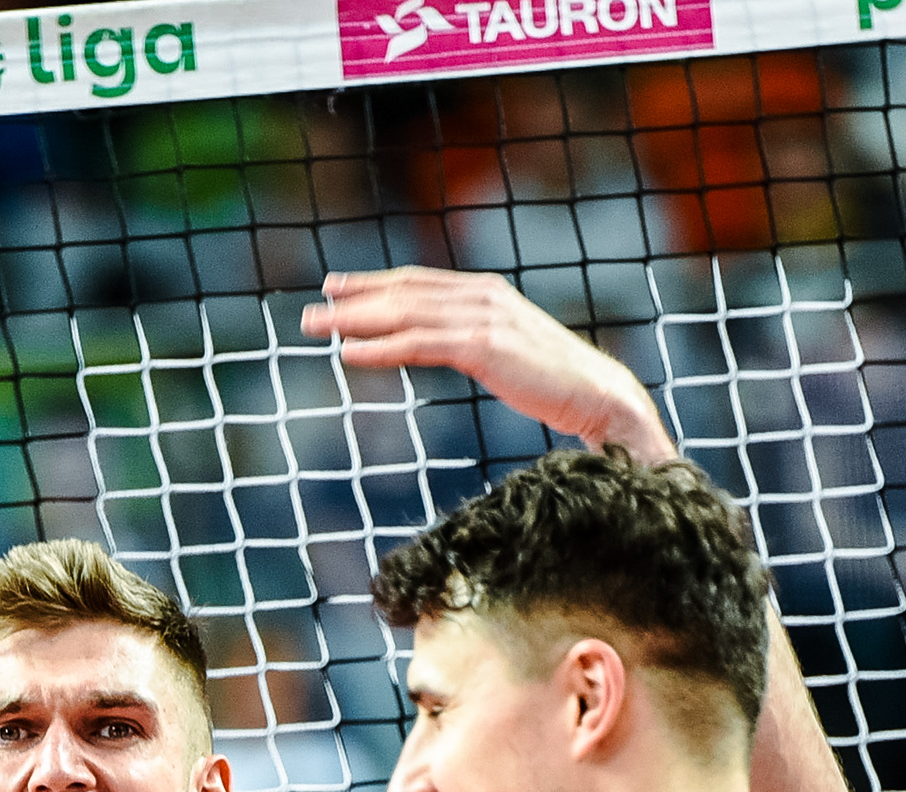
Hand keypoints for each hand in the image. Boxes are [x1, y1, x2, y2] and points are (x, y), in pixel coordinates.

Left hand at [306, 269, 668, 455]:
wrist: (597, 394)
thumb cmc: (554, 382)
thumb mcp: (507, 351)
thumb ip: (473, 340)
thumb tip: (444, 346)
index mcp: (485, 293)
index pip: (417, 282)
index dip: (373, 283)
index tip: (335, 289)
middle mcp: (480, 296)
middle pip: (403, 293)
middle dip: (352, 302)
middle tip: (308, 313)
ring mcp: (483, 318)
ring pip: (404, 314)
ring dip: (354, 322)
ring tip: (315, 330)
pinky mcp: (484, 346)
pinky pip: (419, 344)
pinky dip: (380, 348)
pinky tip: (350, 354)